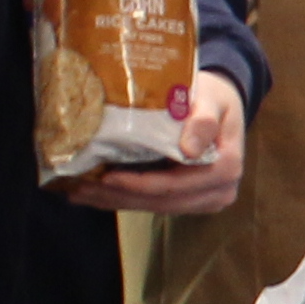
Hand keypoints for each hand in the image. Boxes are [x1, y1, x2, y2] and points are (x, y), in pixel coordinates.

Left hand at [60, 73, 245, 213]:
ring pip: (155, 207)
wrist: (221, 104)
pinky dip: (124, 200)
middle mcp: (219, 191)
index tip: (107, 177)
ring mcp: (206, 200)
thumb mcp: (212, 99)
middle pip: (162, 201)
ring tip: (79, 192)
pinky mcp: (192, 201)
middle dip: (119, 196)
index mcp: (225, 167)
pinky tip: (95, 195)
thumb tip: (190, 150)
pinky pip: (155, 204)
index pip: (175, 185)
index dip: (140, 184)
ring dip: (116, 201)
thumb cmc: (214, 96)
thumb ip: (203, 120)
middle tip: (79, 187)